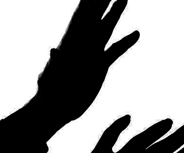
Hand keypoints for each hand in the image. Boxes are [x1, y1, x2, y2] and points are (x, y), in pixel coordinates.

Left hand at [34, 0, 139, 126]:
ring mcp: (91, 55)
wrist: (55, 110)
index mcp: (69, 44)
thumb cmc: (47, 96)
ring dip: (114, 14)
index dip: (87, 2)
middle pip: (94, 16)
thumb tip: (53, 50)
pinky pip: (114, 51)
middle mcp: (81, 45)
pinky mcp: (99, 67)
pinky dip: (125, 42)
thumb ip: (53, 65)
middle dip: (102, 0)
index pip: (80, 17)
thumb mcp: (48, 80)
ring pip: (105, 29)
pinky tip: (136, 33)